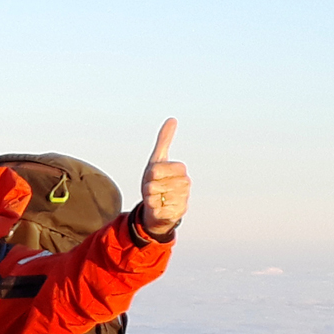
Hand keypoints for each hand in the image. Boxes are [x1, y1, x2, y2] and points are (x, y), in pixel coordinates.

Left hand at [139, 118, 188, 236]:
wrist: (157, 207)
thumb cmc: (156, 182)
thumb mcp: (157, 161)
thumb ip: (163, 141)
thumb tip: (172, 119)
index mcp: (180, 170)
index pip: (156, 169)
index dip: (150, 174)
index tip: (154, 176)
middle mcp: (185, 184)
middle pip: (153, 184)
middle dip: (148, 187)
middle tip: (154, 190)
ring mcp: (182, 199)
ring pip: (154, 196)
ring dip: (149, 198)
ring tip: (156, 198)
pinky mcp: (176, 214)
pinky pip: (156, 209)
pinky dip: (152, 209)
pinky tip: (158, 208)